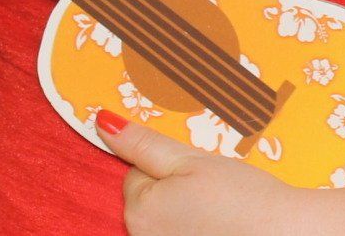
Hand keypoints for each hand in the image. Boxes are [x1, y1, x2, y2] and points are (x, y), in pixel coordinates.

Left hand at [96, 109, 315, 235]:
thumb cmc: (242, 198)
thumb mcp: (190, 160)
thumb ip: (143, 143)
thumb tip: (102, 121)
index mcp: (139, 210)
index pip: (136, 176)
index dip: (169, 169)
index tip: (198, 176)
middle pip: (148, 202)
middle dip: (174, 193)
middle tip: (213, 194)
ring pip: (165, 223)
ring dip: (185, 216)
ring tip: (221, 215)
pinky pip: (180, 235)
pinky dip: (196, 232)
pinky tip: (222, 231)